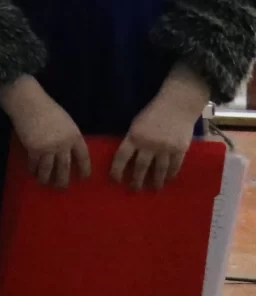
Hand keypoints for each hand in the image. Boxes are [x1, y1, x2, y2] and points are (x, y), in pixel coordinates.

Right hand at [0, 76, 91, 189]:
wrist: (29, 103)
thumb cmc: (47, 109)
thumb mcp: (66, 122)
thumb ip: (69, 136)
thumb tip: (67, 150)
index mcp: (75, 136)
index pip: (83, 157)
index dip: (85, 169)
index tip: (84, 178)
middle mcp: (64, 145)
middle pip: (66, 167)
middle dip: (63, 179)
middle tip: (61, 187)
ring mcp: (49, 148)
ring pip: (49, 169)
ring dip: (46, 178)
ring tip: (45, 183)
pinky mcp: (34, 149)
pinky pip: (35, 163)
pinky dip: (33, 169)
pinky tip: (32, 172)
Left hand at [112, 70, 208, 192]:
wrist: (177, 106)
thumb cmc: (153, 114)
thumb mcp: (137, 124)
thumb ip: (133, 140)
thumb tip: (128, 158)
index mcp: (134, 136)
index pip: (122, 157)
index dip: (117, 170)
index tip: (115, 180)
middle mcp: (148, 144)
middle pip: (141, 167)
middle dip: (137, 180)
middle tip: (134, 189)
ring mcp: (165, 148)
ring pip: (159, 169)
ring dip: (156, 181)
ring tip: (154, 188)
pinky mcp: (180, 149)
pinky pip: (175, 166)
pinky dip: (171, 174)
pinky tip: (169, 179)